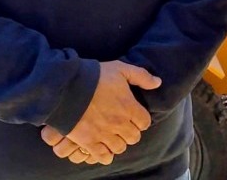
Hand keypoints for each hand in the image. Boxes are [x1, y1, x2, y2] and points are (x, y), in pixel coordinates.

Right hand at [41, 60, 160, 164]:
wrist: (68, 87)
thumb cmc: (96, 76)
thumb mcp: (121, 69)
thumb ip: (141, 76)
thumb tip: (158, 83)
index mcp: (129, 107)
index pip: (144, 122)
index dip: (141, 119)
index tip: (134, 116)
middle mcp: (119, 124)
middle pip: (133, 137)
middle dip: (131, 132)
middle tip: (123, 126)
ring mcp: (104, 134)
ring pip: (120, 148)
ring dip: (118, 142)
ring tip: (113, 136)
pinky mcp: (89, 142)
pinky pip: (103, 156)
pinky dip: (105, 155)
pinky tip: (103, 148)